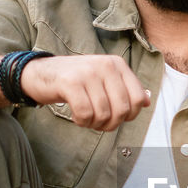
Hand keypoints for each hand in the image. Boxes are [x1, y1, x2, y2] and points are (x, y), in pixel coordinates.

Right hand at [20, 55, 150, 129]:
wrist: (40, 73)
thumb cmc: (75, 81)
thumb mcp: (103, 80)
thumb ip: (125, 89)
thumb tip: (147, 101)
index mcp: (117, 64)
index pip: (137, 99)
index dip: (129, 116)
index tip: (116, 117)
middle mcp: (105, 65)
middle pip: (122, 109)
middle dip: (111, 124)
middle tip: (99, 123)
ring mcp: (87, 72)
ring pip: (103, 113)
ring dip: (94, 124)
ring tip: (86, 118)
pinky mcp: (70, 82)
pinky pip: (85, 113)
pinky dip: (82, 121)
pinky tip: (77, 117)